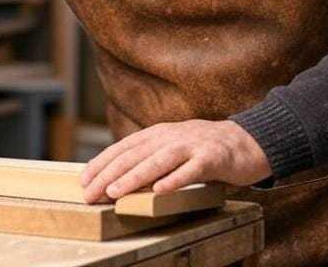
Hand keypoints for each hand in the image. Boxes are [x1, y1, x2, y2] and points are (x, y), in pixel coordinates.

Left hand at [80, 119, 270, 202]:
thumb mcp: (170, 148)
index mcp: (156, 134)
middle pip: (134, 155)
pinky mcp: (211, 157)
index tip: (83, 181)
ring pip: (157, 161)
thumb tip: (115, 177)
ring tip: (115, 191)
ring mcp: (190, 145)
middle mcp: (170, 136)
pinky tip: (160, 191)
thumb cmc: (201, 150)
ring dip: (134, 176)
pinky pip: (190, 170)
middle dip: (108, 175)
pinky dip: (174, 180)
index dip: (101, 164)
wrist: (244, 141)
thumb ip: (147, 158)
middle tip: (90, 194)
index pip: (122, 148)